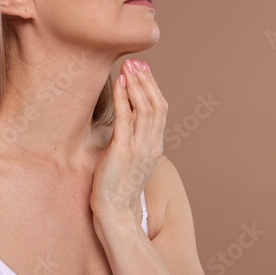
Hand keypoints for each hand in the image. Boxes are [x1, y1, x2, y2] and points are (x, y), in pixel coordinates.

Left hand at [90, 58, 167, 225]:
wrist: (115, 212)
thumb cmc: (118, 187)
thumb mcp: (131, 161)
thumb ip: (134, 142)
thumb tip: (125, 124)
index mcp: (155, 146)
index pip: (160, 111)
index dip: (153, 89)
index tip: (144, 72)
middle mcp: (152, 145)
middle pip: (157, 105)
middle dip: (148, 81)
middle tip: (138, 62)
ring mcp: (139, 147)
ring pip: (145, 108)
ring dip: (137, 84)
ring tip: (129, 66)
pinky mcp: (122, 150)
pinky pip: (125, 117)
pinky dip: (123, 97)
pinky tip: (119, 83)